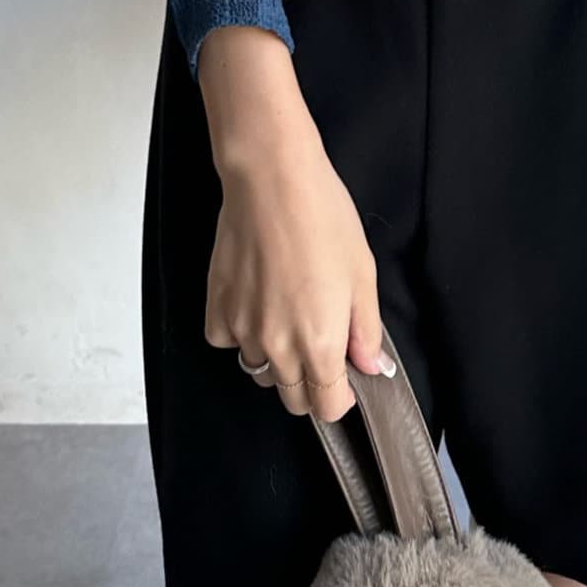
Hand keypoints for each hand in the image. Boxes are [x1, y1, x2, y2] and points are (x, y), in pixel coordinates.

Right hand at [199, 28, 392, 421]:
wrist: (271, 180)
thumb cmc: (323, 217)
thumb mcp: (362, 272)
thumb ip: (365, 329)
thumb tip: (370, 365)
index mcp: (320, 342)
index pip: (327, 406)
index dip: (340, 398)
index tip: (345, 380)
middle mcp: (277, 347)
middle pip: (292, 397)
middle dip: (311, 383)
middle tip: (322, 343)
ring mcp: (242, 330)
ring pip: (260, 371)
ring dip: (276, 359)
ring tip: (288, 314)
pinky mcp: (216, 309)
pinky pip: (228, 342)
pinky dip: (242, 333)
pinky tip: (257, 302)